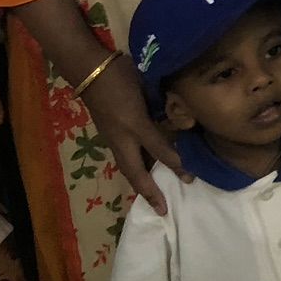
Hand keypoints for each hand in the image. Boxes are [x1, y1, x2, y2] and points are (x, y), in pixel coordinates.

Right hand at [78, 64, 188, 214]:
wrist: (90, 71)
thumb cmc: (121, 72)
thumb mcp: (146, 85)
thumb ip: (162, 101)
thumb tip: (179, 115)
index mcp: (134, 123)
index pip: (159, 148)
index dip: (175, 163)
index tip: (189, 177)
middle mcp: (122, 136)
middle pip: (136, 172)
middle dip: (149, 192)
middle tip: (162, 210)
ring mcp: (112, 138)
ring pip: (127, 168)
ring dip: (140, 185)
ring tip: (153, 199)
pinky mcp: (108, 136)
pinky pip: (123, 158)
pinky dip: (134, 170)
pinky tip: (144, 174)